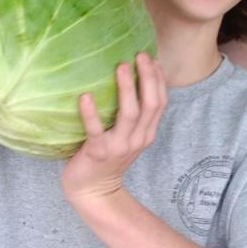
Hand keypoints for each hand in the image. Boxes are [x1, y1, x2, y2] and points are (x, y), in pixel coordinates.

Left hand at [61, 54, 166, 204]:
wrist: (94, 192)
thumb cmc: (107, 158)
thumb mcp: (126, 138)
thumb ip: (131, 117)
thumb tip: (126, 80)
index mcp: (146, 134)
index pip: (161, 103)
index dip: (159, 80)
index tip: (152, 58)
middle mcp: (137, 139)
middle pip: (151, 105)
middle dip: (148, 78)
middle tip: (140, 55)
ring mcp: (119, 147)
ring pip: (130, 114)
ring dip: (127, 88)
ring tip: (121, 67)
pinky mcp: (98, 153)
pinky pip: (96, 130)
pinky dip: (91, 113)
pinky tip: (85, 97)